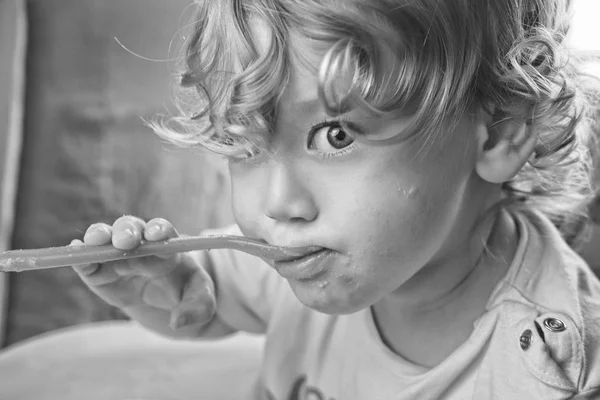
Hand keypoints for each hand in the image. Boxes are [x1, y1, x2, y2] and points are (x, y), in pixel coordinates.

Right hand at [71, 216, 215, 329]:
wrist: (168, 305)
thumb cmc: (188, 296)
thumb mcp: (202, 303)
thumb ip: (196, 309)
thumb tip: (177, 321)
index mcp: (168, 246)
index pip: (164, 231)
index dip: (159, 230)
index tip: (157, 235)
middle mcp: (141, 245)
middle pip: (131, 228)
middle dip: (127, 231)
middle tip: (125, 241)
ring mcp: (118, 257)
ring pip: (106, 238)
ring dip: (99, 236)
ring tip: (95, 241)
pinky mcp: (100, 273)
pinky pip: (88, 262)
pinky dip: (81, 257)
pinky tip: (76, 253)